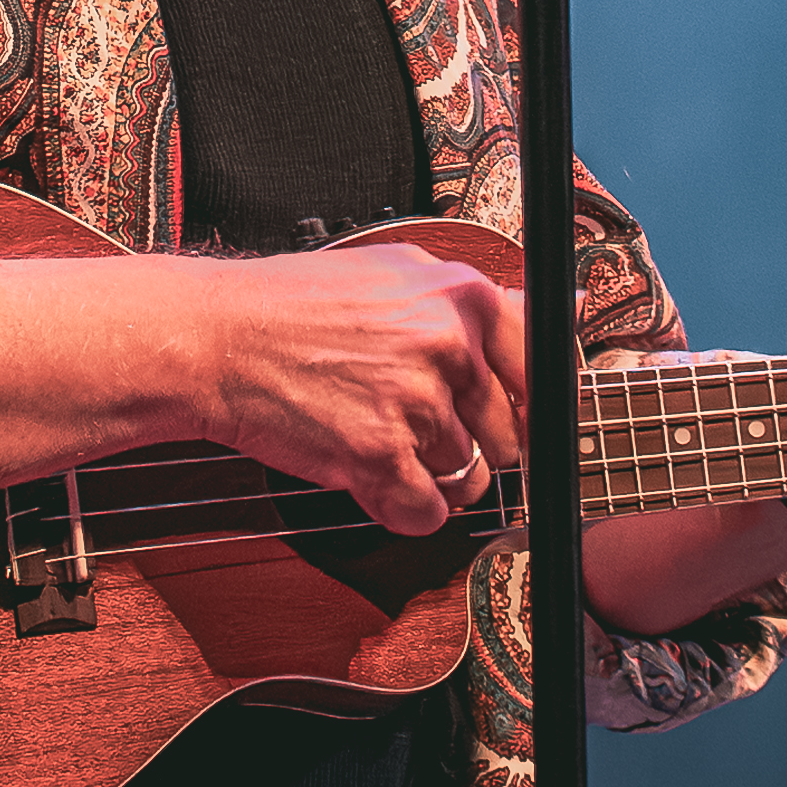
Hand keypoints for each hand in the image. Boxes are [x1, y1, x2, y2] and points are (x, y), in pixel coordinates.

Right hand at [190, 242, 523, 541]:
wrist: (215, 338)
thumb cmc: (294, 305)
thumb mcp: (398, 273)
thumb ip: (482, 299)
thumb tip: (570, 304)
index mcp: (459, 296)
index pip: (542, 364)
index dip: (530, 403)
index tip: (514, 417)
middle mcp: (445, 346)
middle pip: (504, 433)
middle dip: (467, 443)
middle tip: (412, 425)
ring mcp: (413, 402)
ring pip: (466, 477)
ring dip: (428, 476)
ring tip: (376, 440)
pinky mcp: (377, 455)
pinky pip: (426, 513)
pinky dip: (401, 509)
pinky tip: (369, 477)